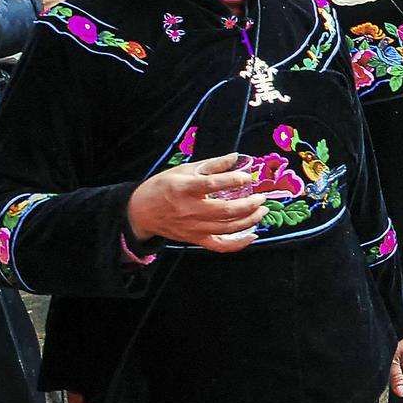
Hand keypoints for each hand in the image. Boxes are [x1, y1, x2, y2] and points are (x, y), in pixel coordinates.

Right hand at [126, 153, 270, 252]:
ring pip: (227, 228)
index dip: (233, 180)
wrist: (140, 212)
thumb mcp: (184, 170)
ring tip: (261, 211)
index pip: (212, 185)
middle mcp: (189, 210)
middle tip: (261, 197)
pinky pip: (220, 246)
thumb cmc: (163, 187)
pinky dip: (239, 243)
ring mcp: (193, 228)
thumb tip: (236, 157)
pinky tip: (253, 235)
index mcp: (184, 189)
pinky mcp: (195, 239)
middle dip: (250, 204)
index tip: (246, 177)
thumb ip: (212, 165)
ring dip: (249, 220)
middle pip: (225, 211)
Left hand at [389, 336, 402, 397]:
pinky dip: (390, 360)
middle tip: (386, 367)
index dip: (398, 382)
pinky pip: (396, 360)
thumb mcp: (391, 363)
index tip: (389, 377)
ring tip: (385, 359)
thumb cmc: (390, 339)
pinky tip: (385, 355)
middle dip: (394, 374)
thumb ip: (397, 379)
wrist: (385, 321)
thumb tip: (402, 394)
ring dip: (391, 367)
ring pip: (399, 368)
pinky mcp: (401, 348)